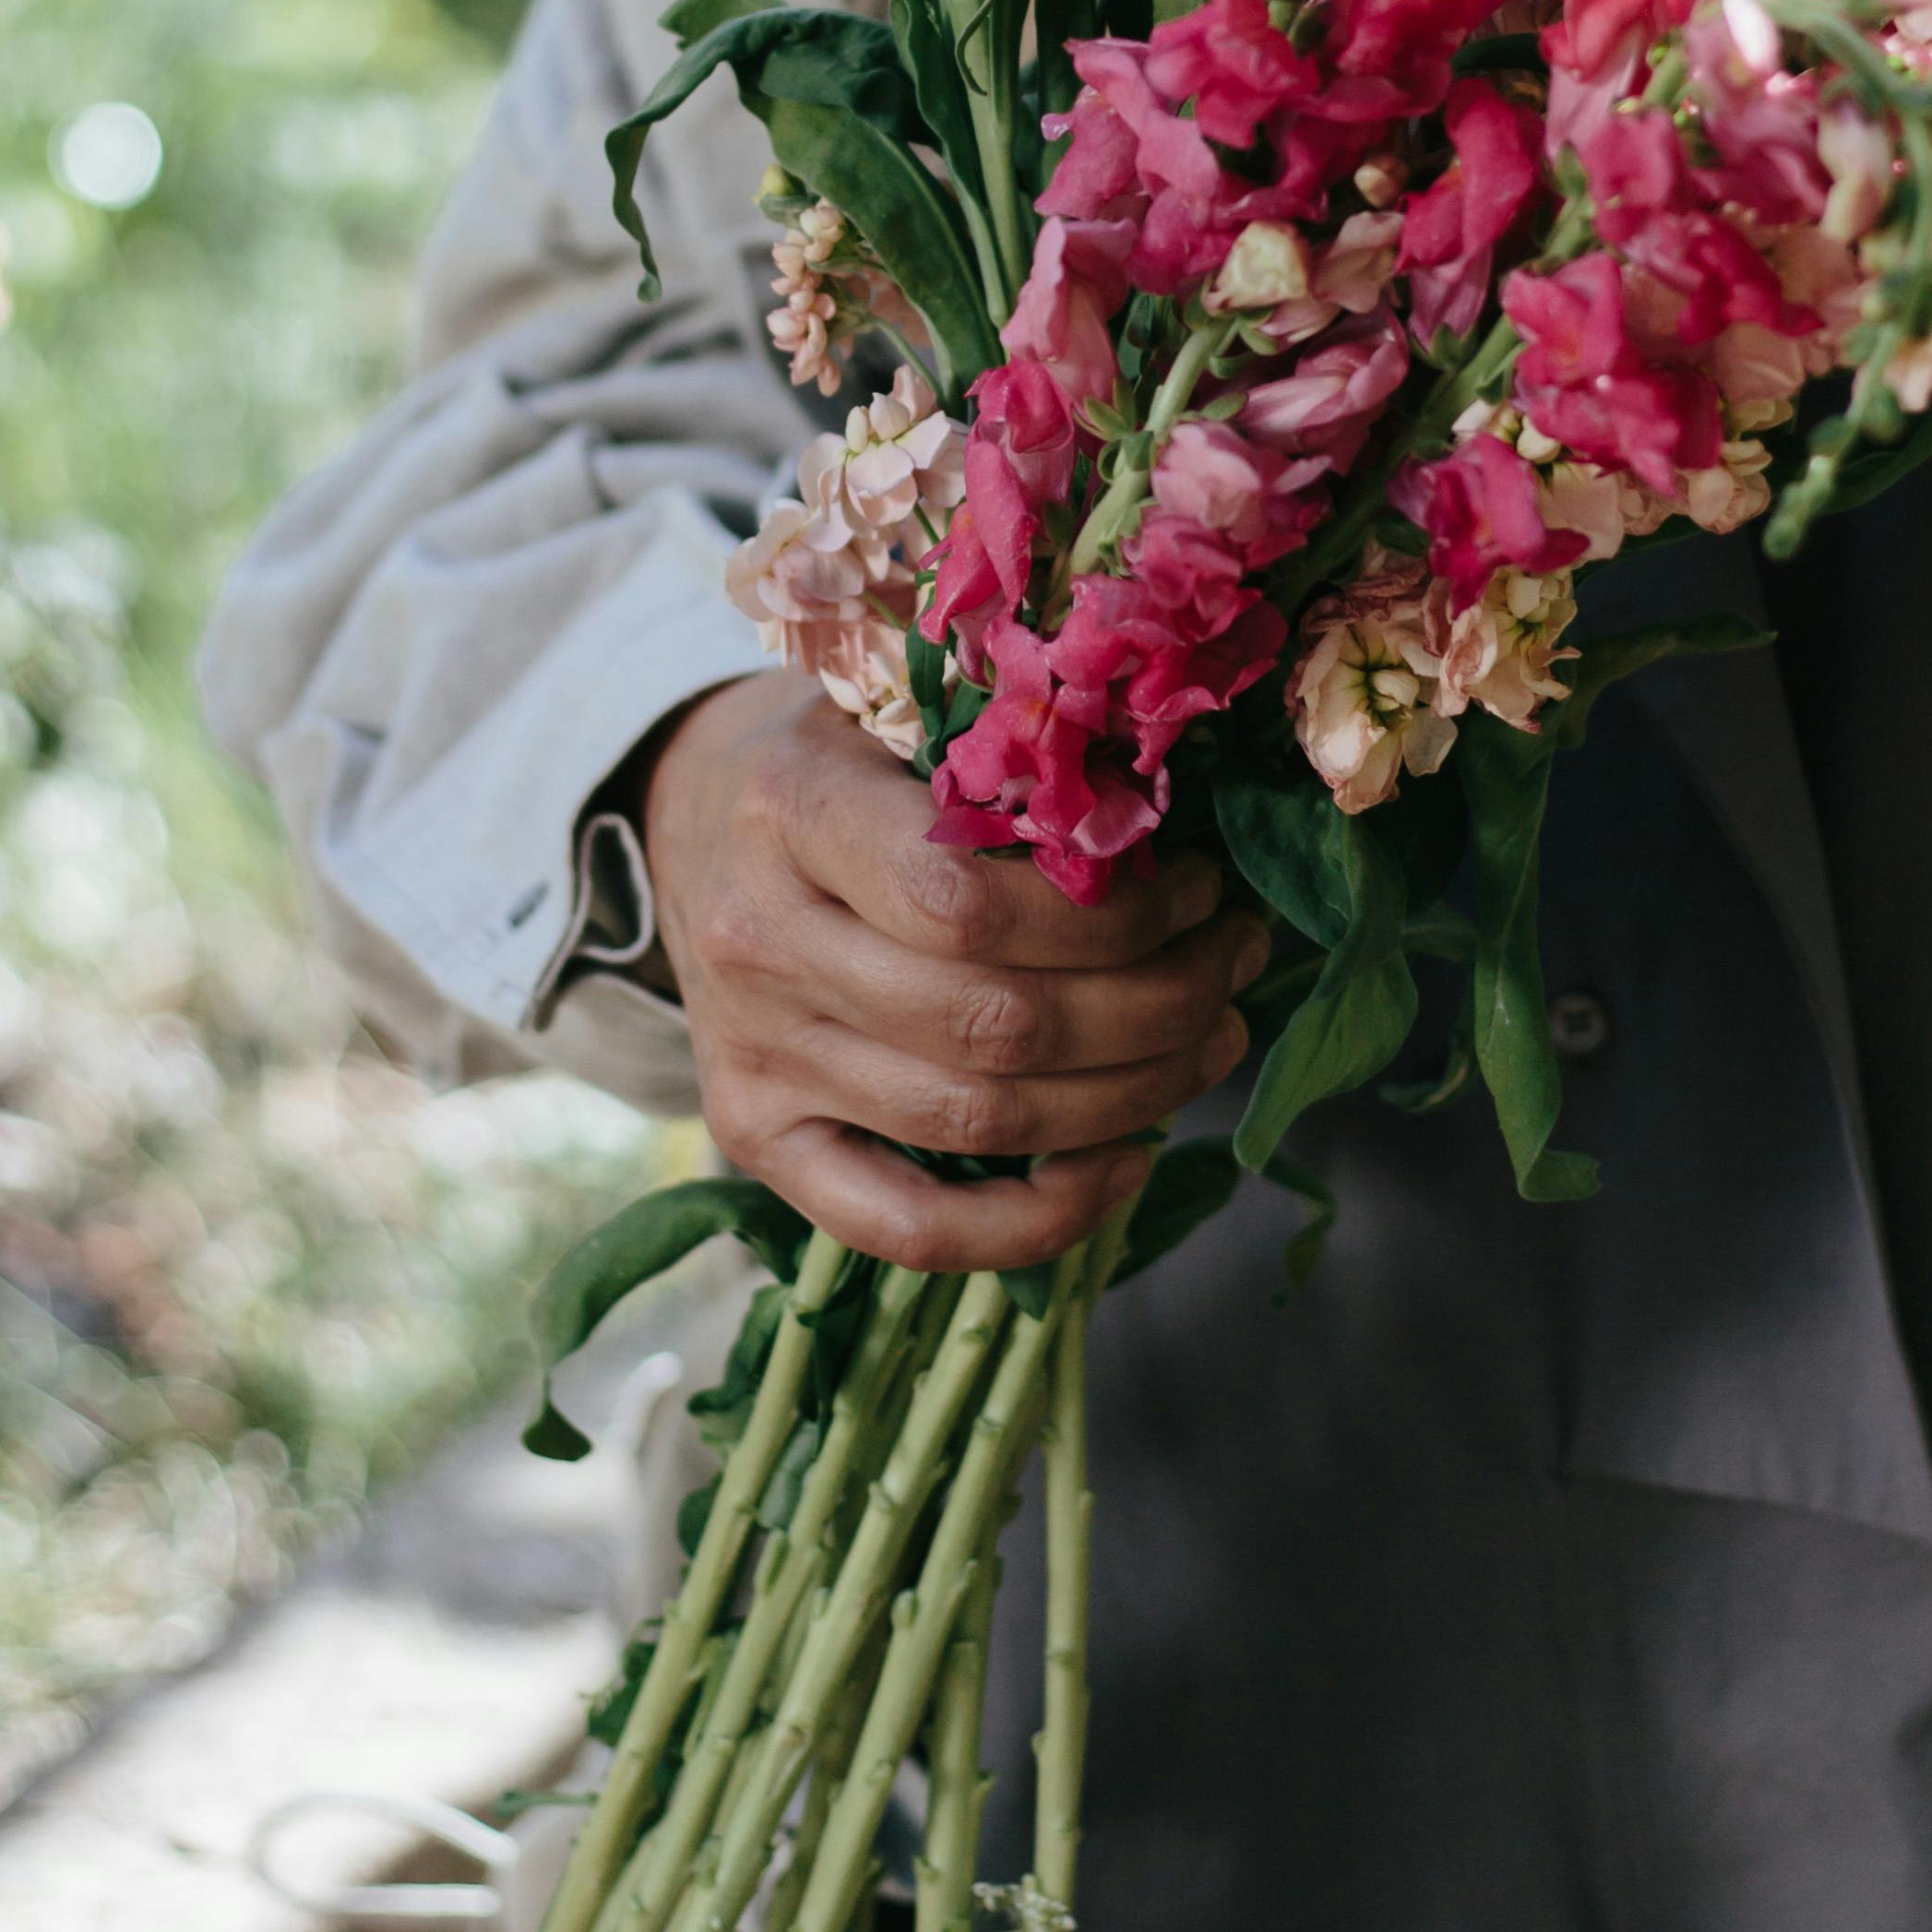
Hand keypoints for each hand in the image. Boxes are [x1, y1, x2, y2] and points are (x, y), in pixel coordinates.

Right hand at [639, 673, 1271, 1271]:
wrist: (696, 821)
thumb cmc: (844, 757)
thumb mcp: (906, 705)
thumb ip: (1014, 746)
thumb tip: (1170, 805)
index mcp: (792, 810)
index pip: (966, 905)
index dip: (1111, 918)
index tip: (1197, 890)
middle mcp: (758, 945)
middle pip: (992, 1024)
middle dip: (1155, 1005)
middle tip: (1235, 962)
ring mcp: (754, 1057)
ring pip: (974, 1123)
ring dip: (1130, 1094)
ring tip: (1214, 1039)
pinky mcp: (758, 1141)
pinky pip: (903, 1226)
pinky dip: (1033, 1222)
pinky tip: (1125, 1163)